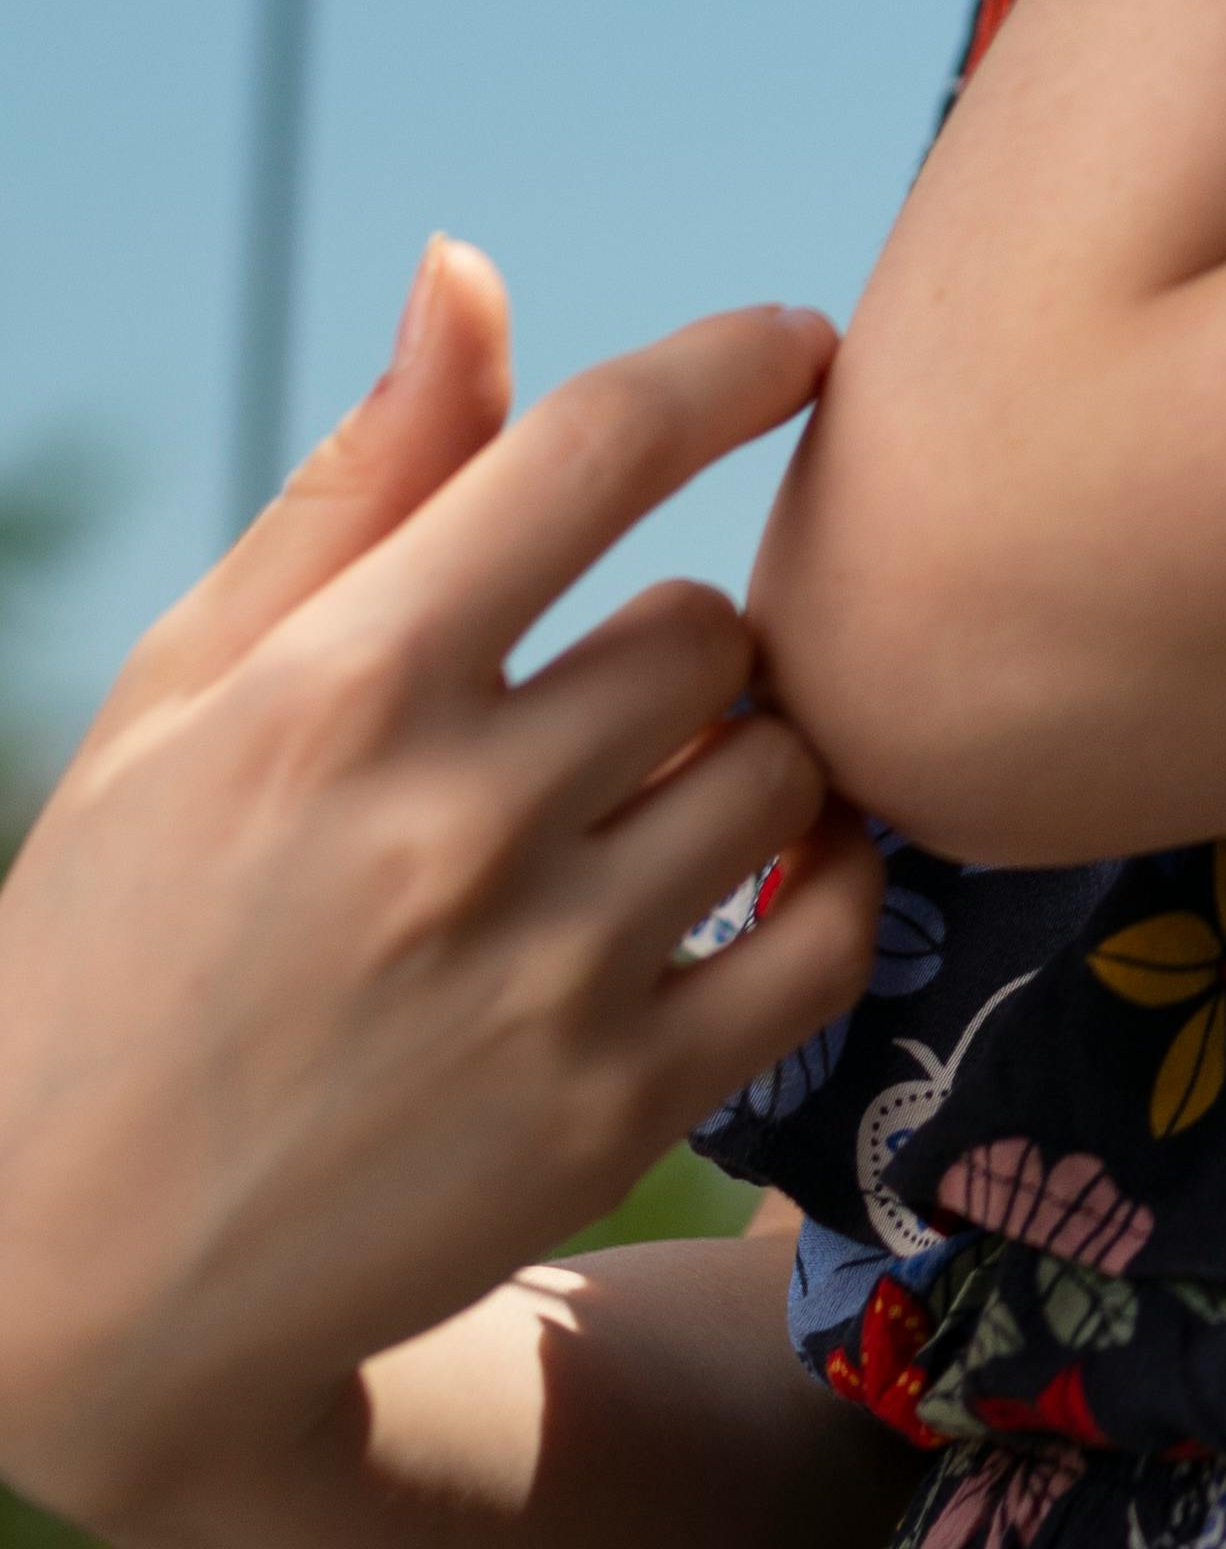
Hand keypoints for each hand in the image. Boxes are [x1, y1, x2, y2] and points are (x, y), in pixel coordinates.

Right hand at [0, 244, 878, 1538]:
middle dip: (674, 644)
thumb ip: (360, 484)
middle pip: (706, 629)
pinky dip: (825, 888)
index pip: (601, 449)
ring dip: (739, 766)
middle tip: (598, 707)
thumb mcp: (190, 692)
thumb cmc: (117, 938)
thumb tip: (472, 267)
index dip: (731, 366)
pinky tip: (761, 882)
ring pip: (778, 769)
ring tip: (641, 810)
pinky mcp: (610, 1115)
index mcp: (341, 688)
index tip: (803, 346)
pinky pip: (826, 937)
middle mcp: (453, 821)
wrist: (58, 1281)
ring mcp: (543, 978)